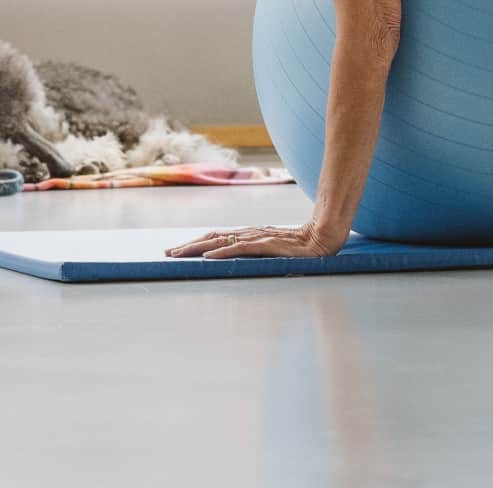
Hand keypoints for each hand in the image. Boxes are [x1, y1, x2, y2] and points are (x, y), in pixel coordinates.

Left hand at [165, 223, 347, 259]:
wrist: (324, 237)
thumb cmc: (301, 246)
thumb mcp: (273, 251)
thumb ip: (256, 252)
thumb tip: (235, 258)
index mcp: (250, 235)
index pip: (216, 237)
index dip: (195, 243)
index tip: (177, 251)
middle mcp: (250, 234)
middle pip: (213, 238)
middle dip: (188, 246)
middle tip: (167, 254)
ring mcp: (258, 238)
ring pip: (221, 242)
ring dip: (198, 248)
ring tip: (179, 254)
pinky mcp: (268, 245)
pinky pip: (240, 249)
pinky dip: (222, 252)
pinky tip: (209, 257)